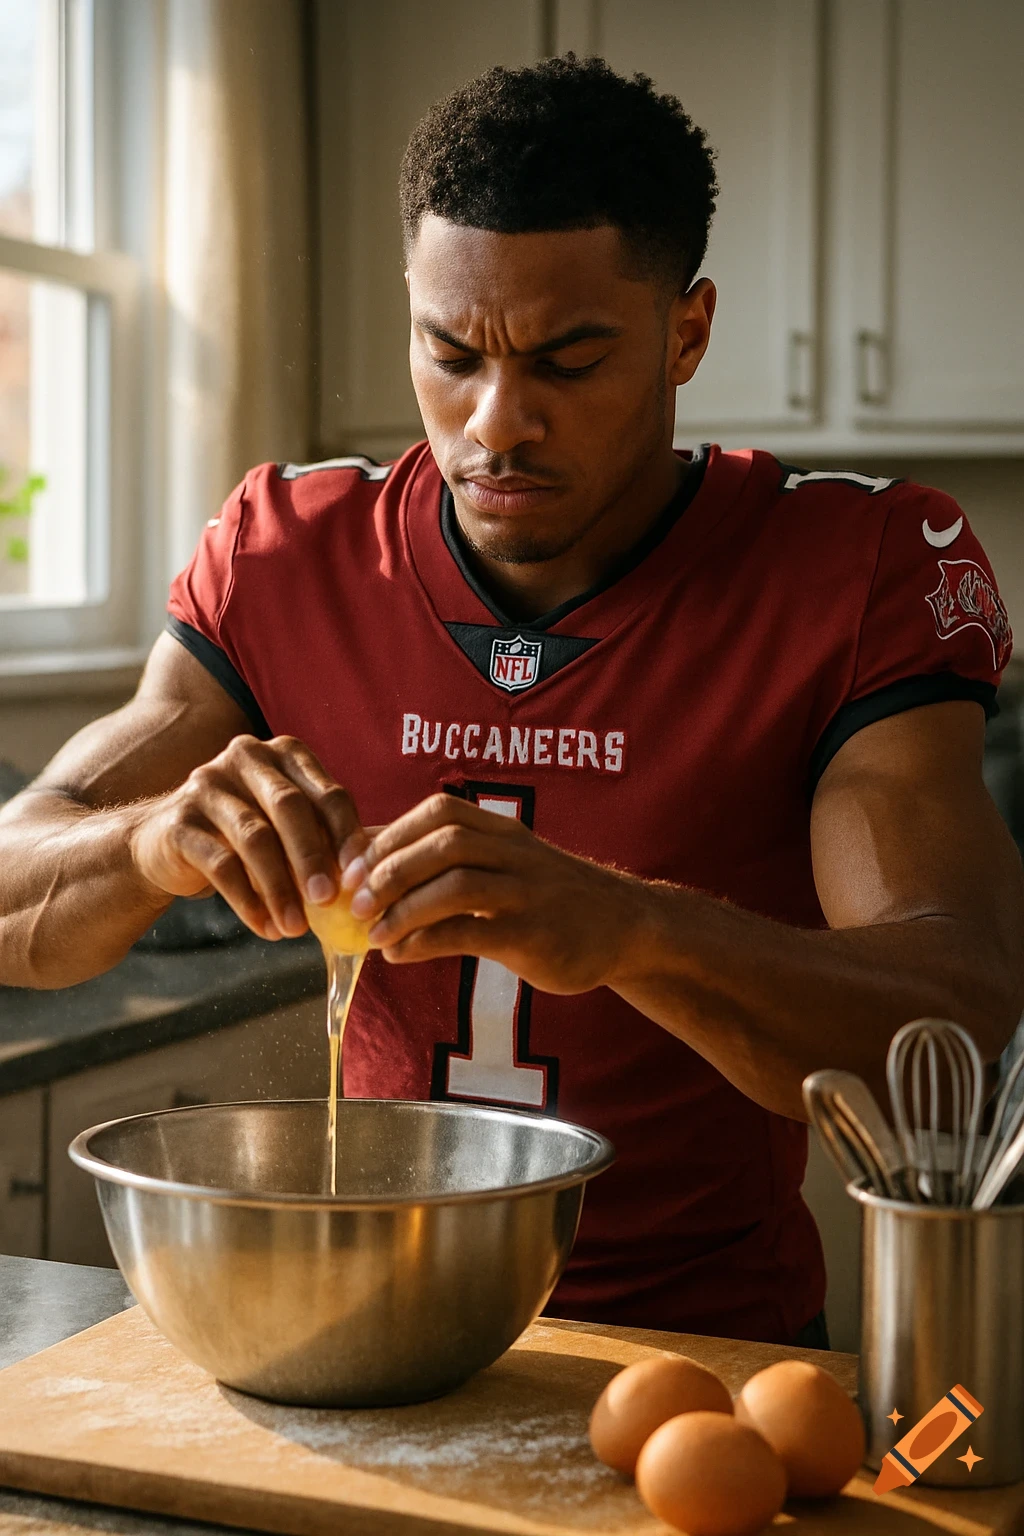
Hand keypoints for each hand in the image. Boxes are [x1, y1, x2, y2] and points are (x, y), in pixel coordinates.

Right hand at [131, 735, 365, 939]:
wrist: (164, 843)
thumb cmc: (243, 836)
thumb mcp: (287, 829)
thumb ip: (325, 839)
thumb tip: (376, 874)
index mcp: (285, 756)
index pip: (328, 794)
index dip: (348, 837)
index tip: (361, 879)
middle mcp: (246, 758)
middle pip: (290, 807)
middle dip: (312, 858)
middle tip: (328, 901)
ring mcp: (207, 784)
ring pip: (254, 837)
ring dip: (279, 887)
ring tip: (295, 928)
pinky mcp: (178, 820)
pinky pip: (220, 863)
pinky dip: (247, 901)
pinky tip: (265, 929)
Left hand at [339, 793, 645, 992]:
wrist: (623, 925)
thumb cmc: (545, 894)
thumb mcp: (503, 860)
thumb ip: (445, 855)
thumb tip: (366, 850)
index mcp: (502, 829)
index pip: (439, 812)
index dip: (389, 835)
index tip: (352, 866)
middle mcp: (515, 852)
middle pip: (444, 843)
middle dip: (391, 870)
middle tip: (354, 902)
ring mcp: (527, 892)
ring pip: (457, 885)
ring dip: (405, 908)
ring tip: (374, 932)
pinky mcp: (533, 934)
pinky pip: (471, 932)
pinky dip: (426, 942)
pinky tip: (400, 954)